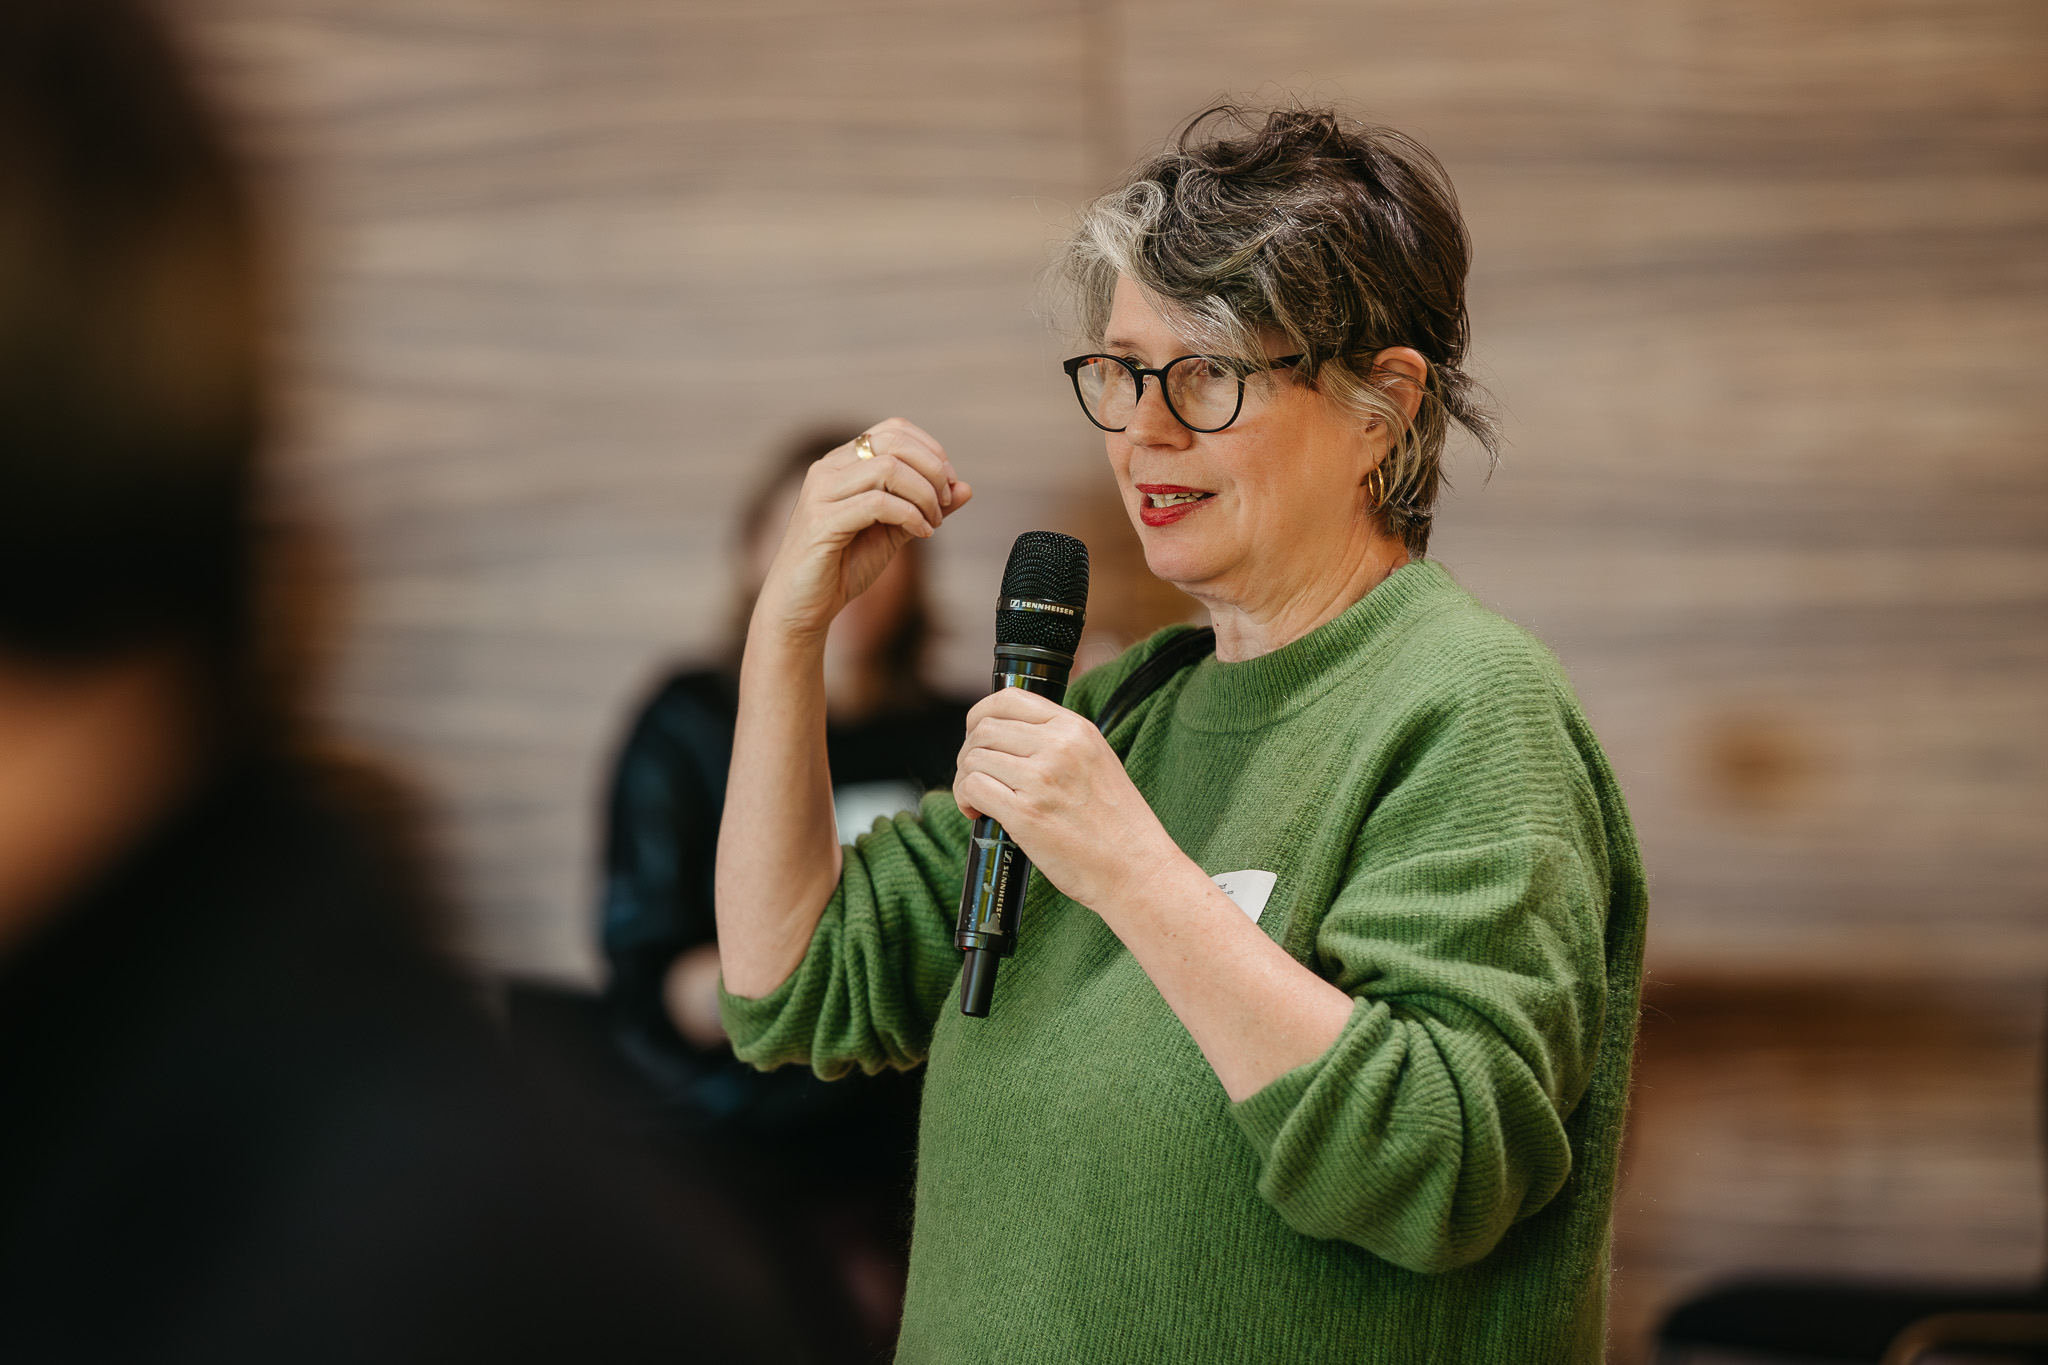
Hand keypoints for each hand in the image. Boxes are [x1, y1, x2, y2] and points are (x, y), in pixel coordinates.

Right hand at [752, 418, 969, 644]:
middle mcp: (827, 469)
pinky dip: (910, 516)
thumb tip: (965, 487)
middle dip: (932, 470)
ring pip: (889, 469)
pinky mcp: (822, 521)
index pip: (893, 430)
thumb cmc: (843, 566)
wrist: (801, 606)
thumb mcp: (894, 531)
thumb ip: (925, 507)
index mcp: (841, 463)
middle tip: (945, 503)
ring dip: (924, 495)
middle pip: (894, 443)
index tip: (949, 484)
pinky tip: (921, 533)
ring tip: (932, 522)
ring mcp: (821, 493)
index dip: (930, 450)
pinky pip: (878, 503)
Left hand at [954, 687, 1184, 913]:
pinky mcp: (1026, 814)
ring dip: (966, 779)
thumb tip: (1012, 738)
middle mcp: (1058, 746)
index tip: (976, 736)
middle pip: (984, 729)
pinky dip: (965, 799)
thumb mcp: (1097, 761)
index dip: (981, 716)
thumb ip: (1060, 743)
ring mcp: (1041, 779)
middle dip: (969, 752)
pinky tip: (977, 812)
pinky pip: (974, 788)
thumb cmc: (1118, 825)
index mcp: (1076, 728)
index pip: (1010, 699)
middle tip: (976, 776)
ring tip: (977, 799)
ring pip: (974, 759)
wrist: (1137, 868)